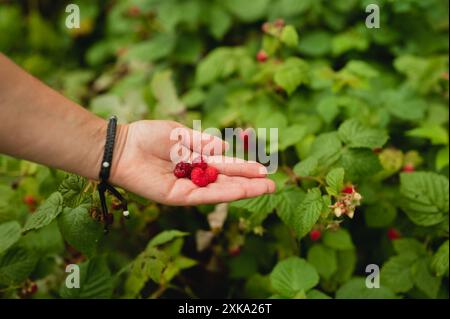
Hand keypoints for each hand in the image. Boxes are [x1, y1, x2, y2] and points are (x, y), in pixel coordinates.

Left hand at [110, 120, 275, 204]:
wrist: (122, 147)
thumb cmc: (146, 136)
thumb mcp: (179, 132)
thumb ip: (201, 141)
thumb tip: (224, 147)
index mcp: (196, 160)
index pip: (225, 166)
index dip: (244, 168)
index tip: (263, 169)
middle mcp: (195, 176)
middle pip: (227, 180)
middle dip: (250, 182)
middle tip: (273, 184)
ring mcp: (187, 188)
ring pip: (220, 190)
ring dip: (244, 190)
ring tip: (267, 188)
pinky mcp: (178, 196)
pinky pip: (205, 195)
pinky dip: (225, 192)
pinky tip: (243, 190)